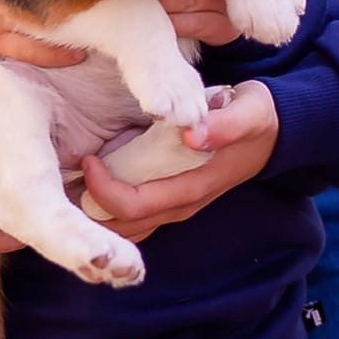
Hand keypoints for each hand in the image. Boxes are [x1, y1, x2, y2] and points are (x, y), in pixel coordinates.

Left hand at [79, 80, 277, 242]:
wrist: (274, 131)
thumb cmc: (256, 118)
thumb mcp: (249, 112)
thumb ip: (225, 124)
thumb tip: (193, 134)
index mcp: (192, 187)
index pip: (137, 206)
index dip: (106, 191)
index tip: (88, 158)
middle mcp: (179, 204)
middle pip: (123, 226)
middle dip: (89, 210)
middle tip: (64, 175)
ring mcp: (174, 203)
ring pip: (125, 227)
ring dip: (95, 212)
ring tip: (69, 181)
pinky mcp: (169, 194)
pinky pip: (132, 212)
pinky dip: (107, 204)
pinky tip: (88, 179)